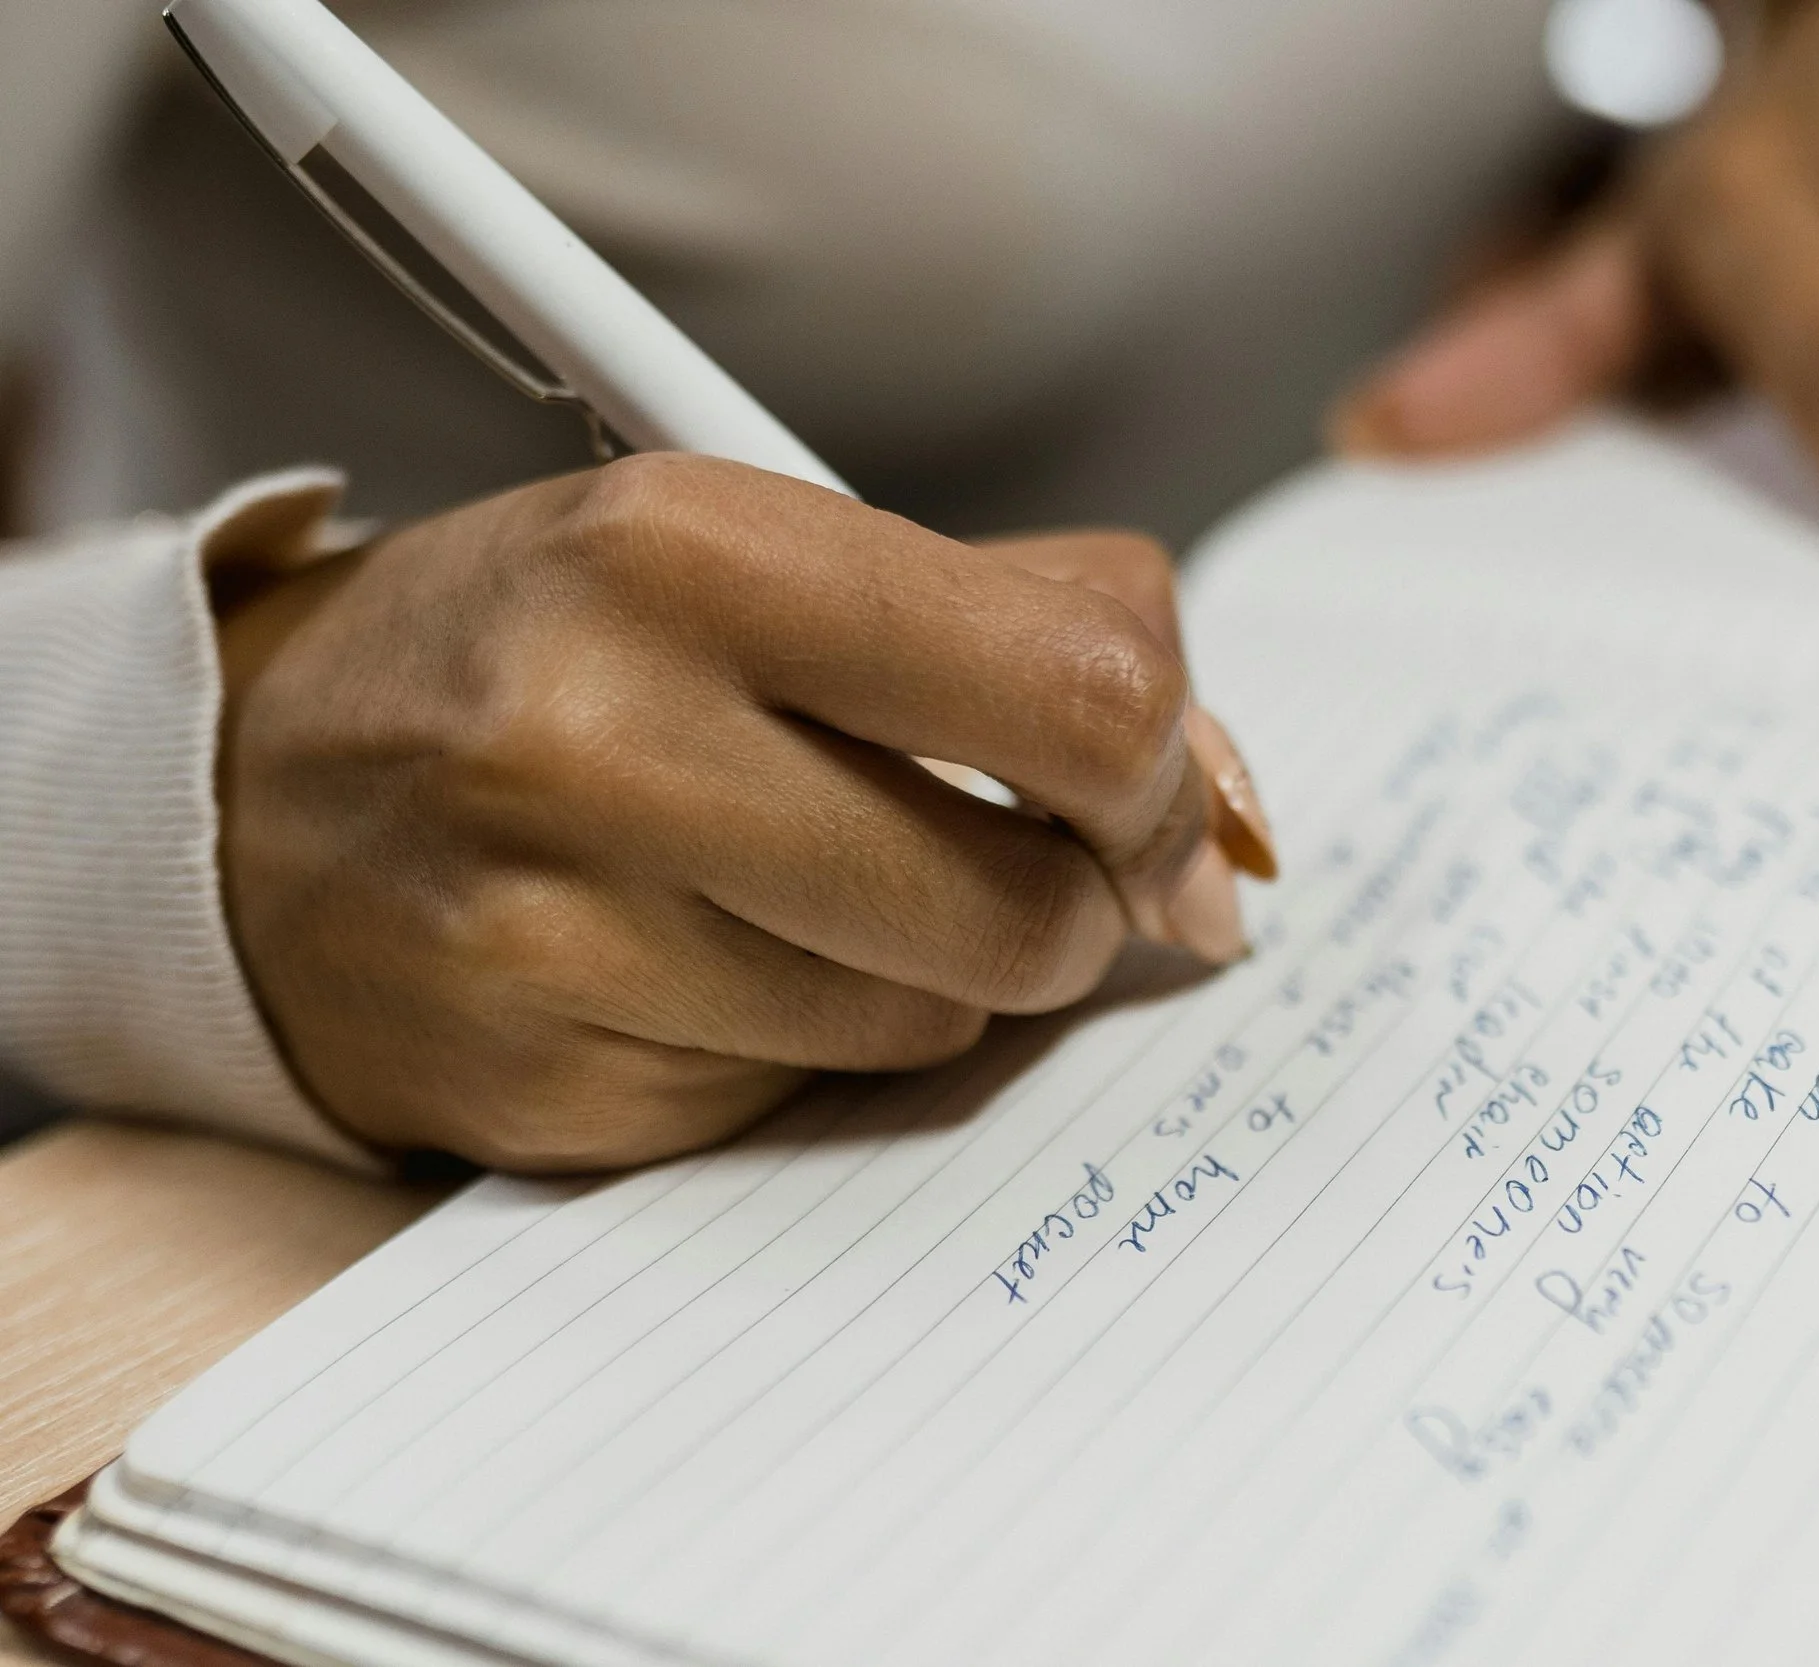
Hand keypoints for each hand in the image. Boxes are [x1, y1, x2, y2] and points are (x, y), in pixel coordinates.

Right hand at [214, 454, 1269, 1169]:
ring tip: (790, 884)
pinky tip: (690, 963)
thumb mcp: (772, 550)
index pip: (1078, 695)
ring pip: (933, 1029)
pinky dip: (803, 1046)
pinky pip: (807, 1103)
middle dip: (1061, 907)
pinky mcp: (541, 1089)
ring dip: (923, 975)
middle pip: (1027, 905)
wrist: (257, 792)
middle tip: (997, 862)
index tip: (1147, 803)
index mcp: (688, 547)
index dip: (1161, 777)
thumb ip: (1043, 633)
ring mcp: (555, 933)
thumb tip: (1229, 832)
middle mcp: (599, 736)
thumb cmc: (562, 650)